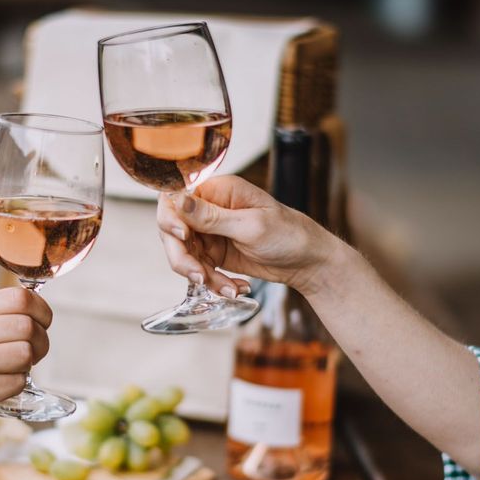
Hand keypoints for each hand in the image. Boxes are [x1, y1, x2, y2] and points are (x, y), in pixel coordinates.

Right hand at [0, 287, 51, 445]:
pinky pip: (15, 384)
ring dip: (29, 365)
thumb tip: (31, 314)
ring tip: (14, 369)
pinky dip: (16, 385)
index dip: (41, 310)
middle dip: (40, 341)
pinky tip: (0, 386)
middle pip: (27, 327)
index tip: (42, 323)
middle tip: (33, 352)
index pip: (19, 297)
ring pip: (25, 355)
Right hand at [157, 175, 334, 297]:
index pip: (175, 199)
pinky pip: (201, 270)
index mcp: (217, 191)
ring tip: (229, 289)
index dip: (170, 218)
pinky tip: (236, 289)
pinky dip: (215, 283)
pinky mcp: (215, 254)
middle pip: (173, 232)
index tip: (182, 236)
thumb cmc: (289, 234)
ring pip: (185, 256)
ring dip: (202, 276)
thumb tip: (177, 200)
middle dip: (183, 258)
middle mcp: (209, 209)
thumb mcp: (251, 226)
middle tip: (200, 276)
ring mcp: (210, 233)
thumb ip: (212, 216)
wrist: (309, 261)